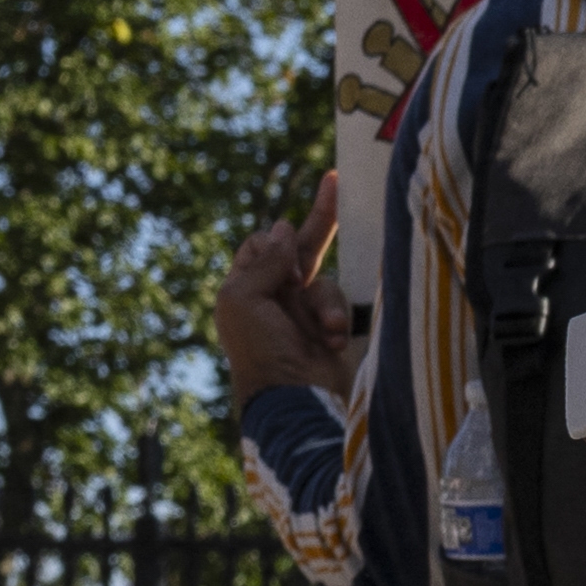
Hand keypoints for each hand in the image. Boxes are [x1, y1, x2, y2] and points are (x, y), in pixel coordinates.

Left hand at [213, 179, 364, 396]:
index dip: (275, 246)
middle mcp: (274, 297)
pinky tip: (334, 340)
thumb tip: (284, 227)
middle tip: (335, 183)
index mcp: (245, 289)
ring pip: (324, 281)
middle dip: (319, 221)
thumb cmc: (260, 353)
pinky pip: (341, 305)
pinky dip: (338, 319)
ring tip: (327, 330)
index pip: (263, 245)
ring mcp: (305, 313)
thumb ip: (265, 261)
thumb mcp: (244, 300)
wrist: (296, 402)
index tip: (288, 259)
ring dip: (326, 303)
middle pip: (299, 249)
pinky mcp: (332, 328)